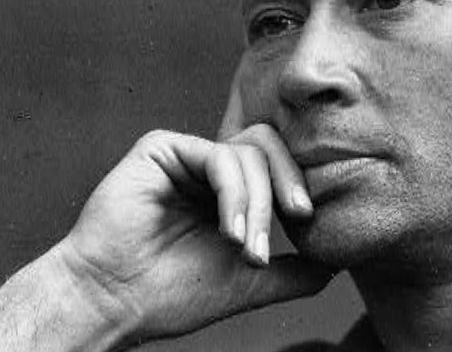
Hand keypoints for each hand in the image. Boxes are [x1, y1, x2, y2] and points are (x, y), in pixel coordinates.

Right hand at [56, 76, 333, 344]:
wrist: (116, 302)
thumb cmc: (172, 294)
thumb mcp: (248, 282)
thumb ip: (292, 271)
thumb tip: (336, 266)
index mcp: (228, 192)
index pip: (278, 167)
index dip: (300, 185)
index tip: (313, 220)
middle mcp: (210, 169)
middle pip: (270, 148)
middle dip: (290, 184)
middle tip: (299, 219)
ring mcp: (187, 156)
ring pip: (250, 152)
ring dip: (259, 202)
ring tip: (247, 247)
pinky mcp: (163, 149)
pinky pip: (219, 156)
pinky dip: (235, 194)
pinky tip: (230, 230)